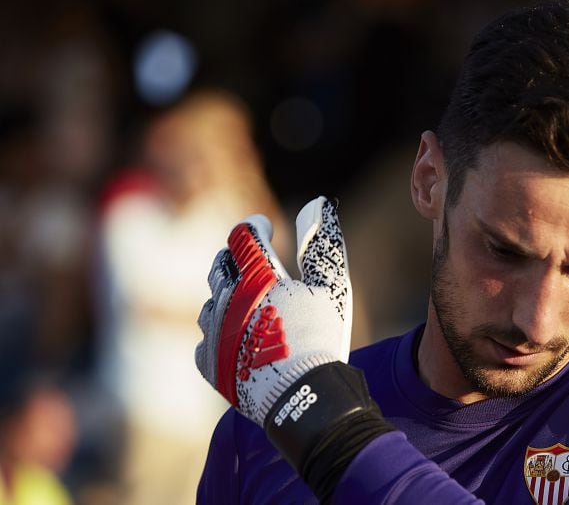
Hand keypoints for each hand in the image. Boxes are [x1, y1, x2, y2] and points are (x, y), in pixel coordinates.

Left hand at [195, 196, 351, 425]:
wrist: (303, 397)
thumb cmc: (321, 338)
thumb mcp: (332, 286)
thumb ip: (322, 243)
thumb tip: (317, 202)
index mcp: (257, 276)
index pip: (243, 236)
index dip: (254, 226)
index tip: (264, 226)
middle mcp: (227, 300)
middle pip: (220, 266)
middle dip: (235, 258)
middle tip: (253, 262)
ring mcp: (213, 333)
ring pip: (209, 303)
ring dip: (225, 298)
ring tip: (247, 305)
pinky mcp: (208, 364)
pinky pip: (204, 342)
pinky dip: (218, 336)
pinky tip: (236, 341)